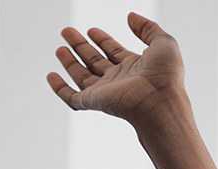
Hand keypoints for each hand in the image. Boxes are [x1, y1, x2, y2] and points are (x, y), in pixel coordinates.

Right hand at [47, 13, 184, 125]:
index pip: (114, 52)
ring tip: (60, 47)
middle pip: (96, 61)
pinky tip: (51, 75)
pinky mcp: (94, 101)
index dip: (103, 40)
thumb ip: (148, 28)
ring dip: (70, 62)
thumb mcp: (163, 43)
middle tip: (67, 31)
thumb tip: (131, 16)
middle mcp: (120, 80)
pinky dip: (60, 88)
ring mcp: (106, 91)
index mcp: (135, 67)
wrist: (159, 101)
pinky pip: (72, 97)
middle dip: (81, 46)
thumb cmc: (166, 76)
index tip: (93, 30)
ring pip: (82, 76)